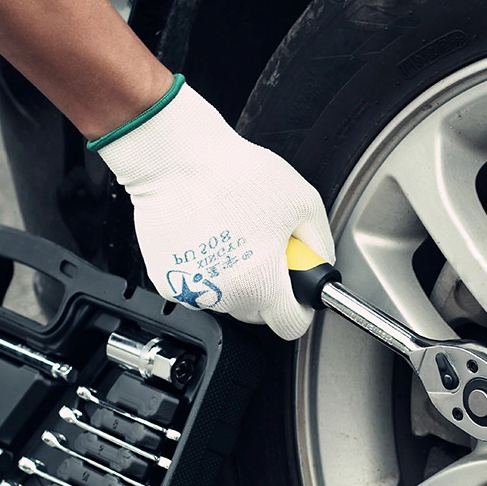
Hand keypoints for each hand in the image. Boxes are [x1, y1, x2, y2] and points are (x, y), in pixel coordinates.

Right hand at [95, 78, 334, 339]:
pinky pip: (196, 285)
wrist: (174, 159)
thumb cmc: (233, 175)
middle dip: (266, 288)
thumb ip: (320, 245)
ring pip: (227, 299)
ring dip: (233, 277)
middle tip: (261, 246)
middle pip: (258, 313)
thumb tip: (319, 266)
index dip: (300, 306)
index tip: (297, 290)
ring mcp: (193, 293)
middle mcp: (226, 297)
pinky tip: (205, 235)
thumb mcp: (303, 203)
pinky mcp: (166, 283)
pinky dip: (203, 269)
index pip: (292, 326)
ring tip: (230, 233)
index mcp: (262, 285)